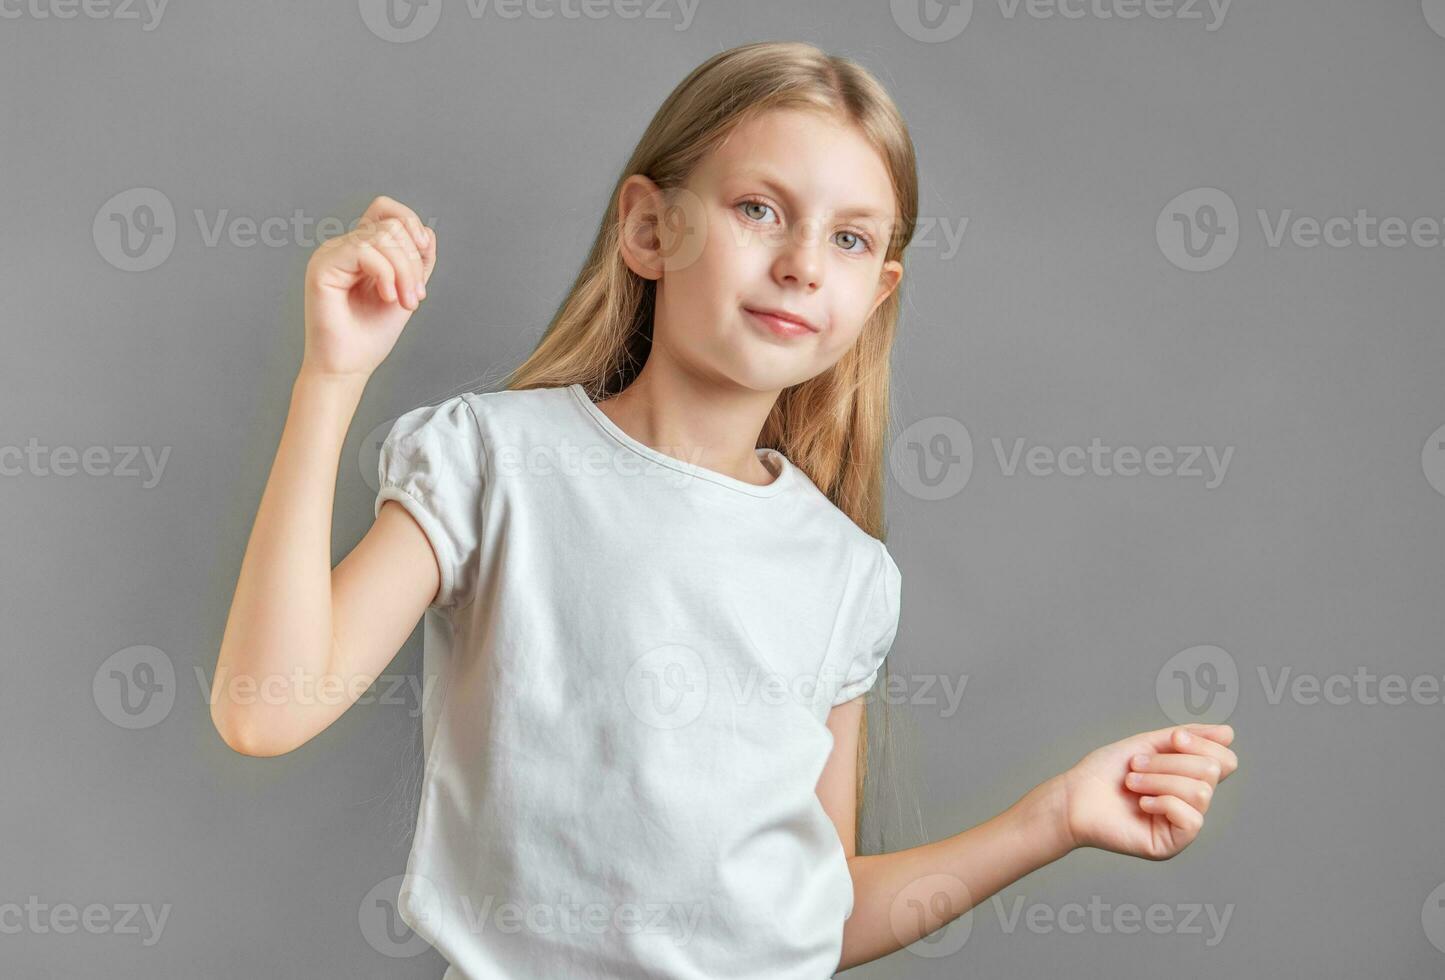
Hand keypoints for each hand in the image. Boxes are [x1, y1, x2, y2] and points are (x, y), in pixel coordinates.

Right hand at [301, 195, 436, 379]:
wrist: (349, 366)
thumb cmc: (372, 335)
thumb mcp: (407, 290)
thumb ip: (417, 261)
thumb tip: (427, 231)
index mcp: (362, 249)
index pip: (384, 209)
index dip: (410, 222)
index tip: (424, 251)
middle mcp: (344, 247)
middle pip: (391, 225)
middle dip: (413, 261)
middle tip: (416, 297)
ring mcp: (331, 254)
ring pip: (382, 236)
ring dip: (405, 272)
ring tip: (406, 301)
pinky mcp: (322, 266)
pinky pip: (365, 251)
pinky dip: (386, 274)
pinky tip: (388, 297)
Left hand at [1055, 723, 1238, 860]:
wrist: (1073, 797)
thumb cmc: (1106, 772)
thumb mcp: (1148, 744)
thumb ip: (1188, 737)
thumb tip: (1230, 733)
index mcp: (1188, 779)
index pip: (1224, 761)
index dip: (1203, 744)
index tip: (1173, 738)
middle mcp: (1191, 803)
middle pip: (1211, 772)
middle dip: (1169, 762)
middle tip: (1135, 766)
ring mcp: (1182, 825)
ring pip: (1201, 792)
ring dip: (1159, 780)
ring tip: (1131, 782)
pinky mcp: (1172, 844)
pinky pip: (1192, 819)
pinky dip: (1163, 803)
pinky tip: (1140, 804)